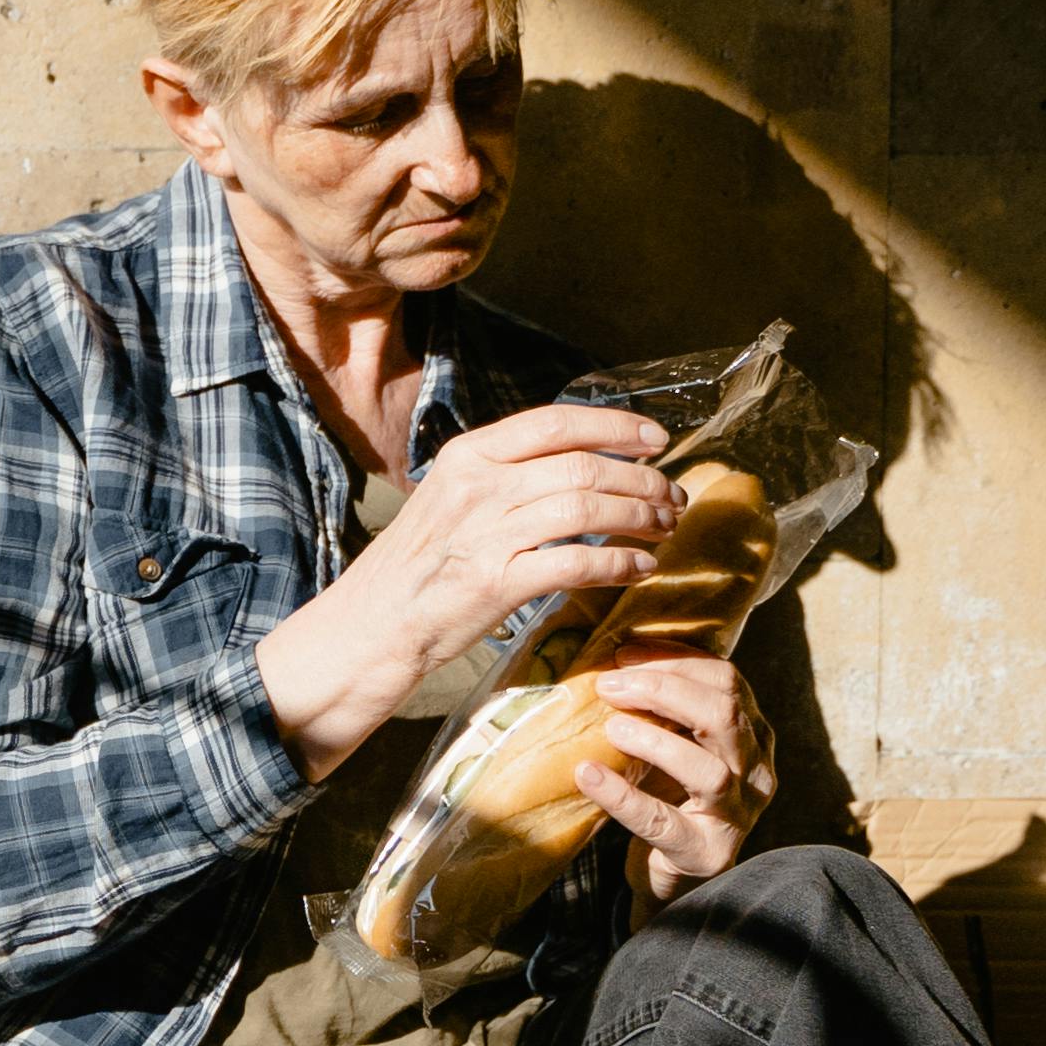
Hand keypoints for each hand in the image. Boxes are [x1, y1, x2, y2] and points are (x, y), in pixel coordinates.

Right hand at [256, 400, 679, 773]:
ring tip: (665, 527)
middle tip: (672, 496)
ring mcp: (488, 534)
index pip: (556, 422)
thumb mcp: (451, 498)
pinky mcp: (497, 583)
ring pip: (589, 510)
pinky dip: (619, 564)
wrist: (372, 623)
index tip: (656, 439)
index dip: (615, 427)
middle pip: (584, 467)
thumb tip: (579, 464)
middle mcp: (479, 486)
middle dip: (642, 480)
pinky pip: (578, 564)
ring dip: (640, 517)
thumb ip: (506, 475)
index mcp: (469, 455)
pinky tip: (640, 568)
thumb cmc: (418, 565)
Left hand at [574, 653, 774, 905]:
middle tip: (609, 686)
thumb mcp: (679, 742)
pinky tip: (590, 775)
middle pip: (724, 715)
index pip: (726, 680)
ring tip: (611, 728)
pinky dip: (624, 797)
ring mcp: (737, 815)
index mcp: (752, 734)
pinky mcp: (705, 853)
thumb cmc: (674, 795)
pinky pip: (664, 823)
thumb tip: (614, 660)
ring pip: (709, 771)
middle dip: (664, 690)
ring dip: (655, 741)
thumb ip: (665, 707)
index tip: (624, 654)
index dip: (675, 661)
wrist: (677, 873)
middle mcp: (755, 771)